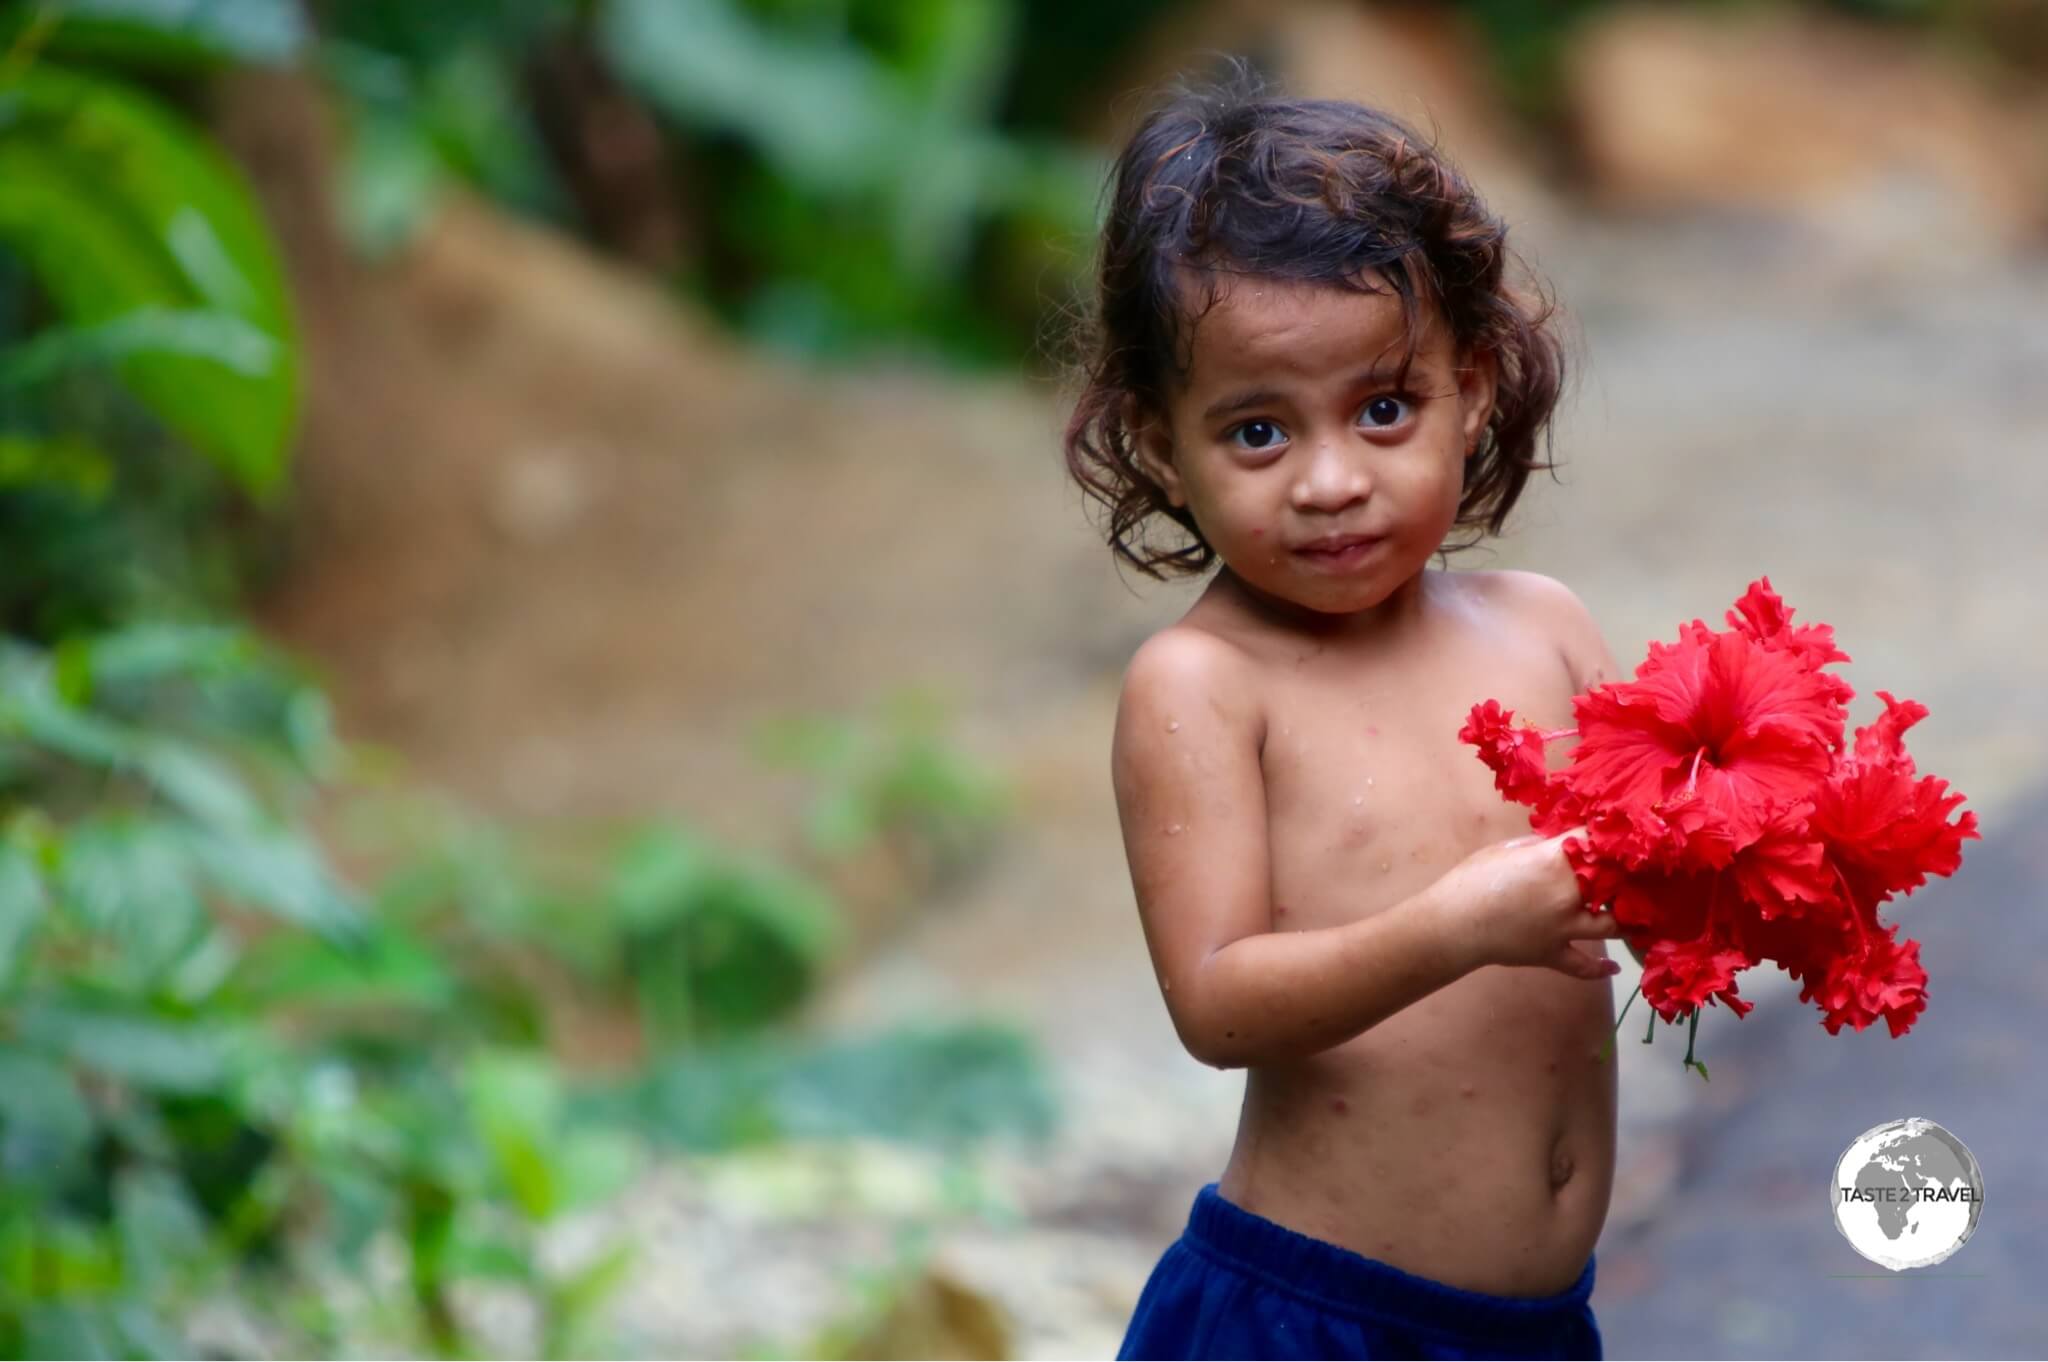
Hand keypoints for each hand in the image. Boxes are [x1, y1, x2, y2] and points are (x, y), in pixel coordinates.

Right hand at [1428, 828, 1623, 981]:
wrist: (1454, 925)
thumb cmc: (1473, 880)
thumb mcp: (1505, 849)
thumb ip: (1538, 845)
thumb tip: (1558, 845)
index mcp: (1555, 861)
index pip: (1595, 841)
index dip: (1606, 836)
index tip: (1613, 835)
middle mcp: (1569, 893)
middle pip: (1615, 882)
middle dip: (1624, 875)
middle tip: (1631, 871)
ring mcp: (1565, 927)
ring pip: (1612, 924)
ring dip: (1624, 918)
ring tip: (1633, 914)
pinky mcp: (1555, 954)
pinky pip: (1584, 965)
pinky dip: (1600, 968)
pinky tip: (1612, 967)